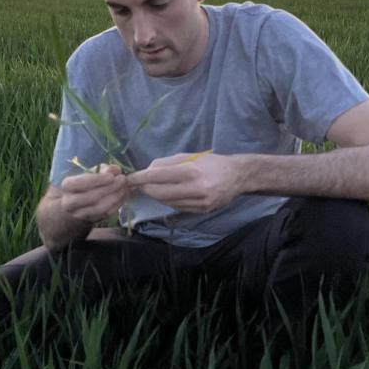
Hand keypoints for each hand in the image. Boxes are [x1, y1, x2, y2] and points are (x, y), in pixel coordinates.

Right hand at [59, 164, 129, 222]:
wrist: (76, 202)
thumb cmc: (85, 182)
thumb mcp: (91, 172)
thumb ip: (103, 169)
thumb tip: (116, 169)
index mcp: (67, 186)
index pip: (80, 183)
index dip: (96, 180)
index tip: (111, 176)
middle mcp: (70, 202)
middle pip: (90, 198)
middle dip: (109, 188)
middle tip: (123, 180)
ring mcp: (80, 214)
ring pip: (99, 208)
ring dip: (115, 197)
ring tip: (125, 187)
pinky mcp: (90, 220)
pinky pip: (106, 214)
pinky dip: (117, 204)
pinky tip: (124, 195)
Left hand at [127, 153, 242, 212]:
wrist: (238, 177)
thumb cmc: (212, 163)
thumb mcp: (190, 157)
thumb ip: (168, 163)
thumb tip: (147, 171)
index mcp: (192, 172)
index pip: (159, 176)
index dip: (142, 178)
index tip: (131, 178)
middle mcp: (195, 189)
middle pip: (160, 193)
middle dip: (146, 189)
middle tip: (139, 184)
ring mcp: (199, 203)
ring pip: (167, 202)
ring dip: (156, 195)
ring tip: (152, 188)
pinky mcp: (202, 211)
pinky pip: (177, 207)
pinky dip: (169, 201)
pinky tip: (168, 194)